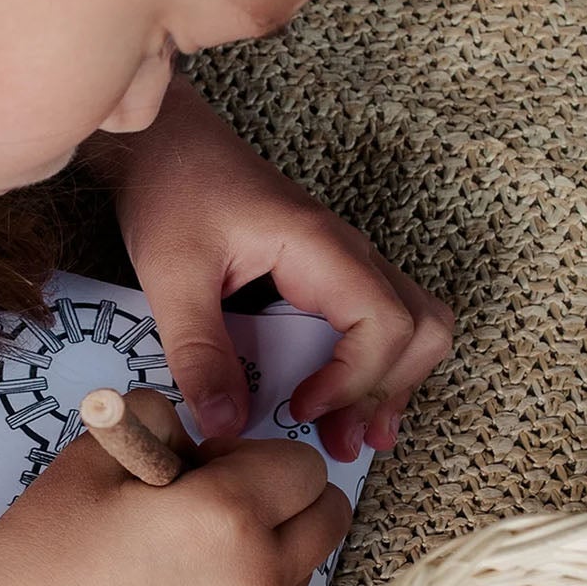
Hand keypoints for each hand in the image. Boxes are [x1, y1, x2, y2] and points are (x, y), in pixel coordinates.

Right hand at [0, 390, 350, 585]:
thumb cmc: (33, 559)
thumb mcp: (89, 458)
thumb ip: (157, 422)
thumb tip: (190, 440)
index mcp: (226, 518)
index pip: (300, 464)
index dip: (249, 451)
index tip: (194, 463)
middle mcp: (258, 580)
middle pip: (327, 516)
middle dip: (283, 492)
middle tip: (207, 497)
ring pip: (307, 564)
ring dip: (273, 540)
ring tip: (188, 545)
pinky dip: (252, 583)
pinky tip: (178, 585)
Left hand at [92, 75, 453, 462]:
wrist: (166, 143)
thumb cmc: (171, 189)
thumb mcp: (170, 274)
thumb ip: (197, 350)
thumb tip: (226, 423)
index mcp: (318, 246)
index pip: (385, 323)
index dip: (355, 380)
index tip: (301, 410)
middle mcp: (346, 253)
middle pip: (421, 328)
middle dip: (389, 392)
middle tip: (340, 442)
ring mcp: (343, 263)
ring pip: (411, 326)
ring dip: (390, 385)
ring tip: (352, 438)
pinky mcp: (326, 274)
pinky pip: (377, 323)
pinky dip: (370, 368)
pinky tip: (338, 405)